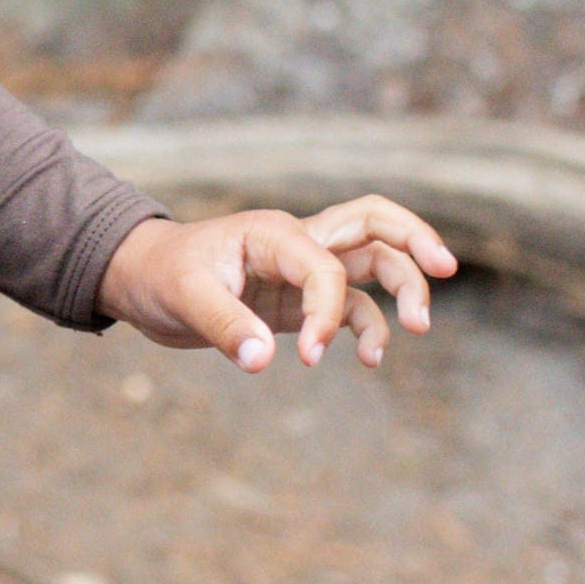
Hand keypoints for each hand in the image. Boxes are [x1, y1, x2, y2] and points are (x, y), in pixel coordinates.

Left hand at [97, 198, 455, 371]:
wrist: (138, 279)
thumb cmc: (159, 275)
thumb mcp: (182, 298)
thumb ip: (224, 326)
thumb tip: (260, 360)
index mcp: (273, 233)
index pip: (326, 266)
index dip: (328, 312)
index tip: (308, 355)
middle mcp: (297, 242)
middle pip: (375, 223)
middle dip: (414, 240)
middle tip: (446, 268)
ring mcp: (302, 270)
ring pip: (374, 262)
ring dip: (404, 288)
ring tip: (418, 331)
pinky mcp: (298, 300)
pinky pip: (351, 305)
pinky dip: (367, 327)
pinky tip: (370, 359)